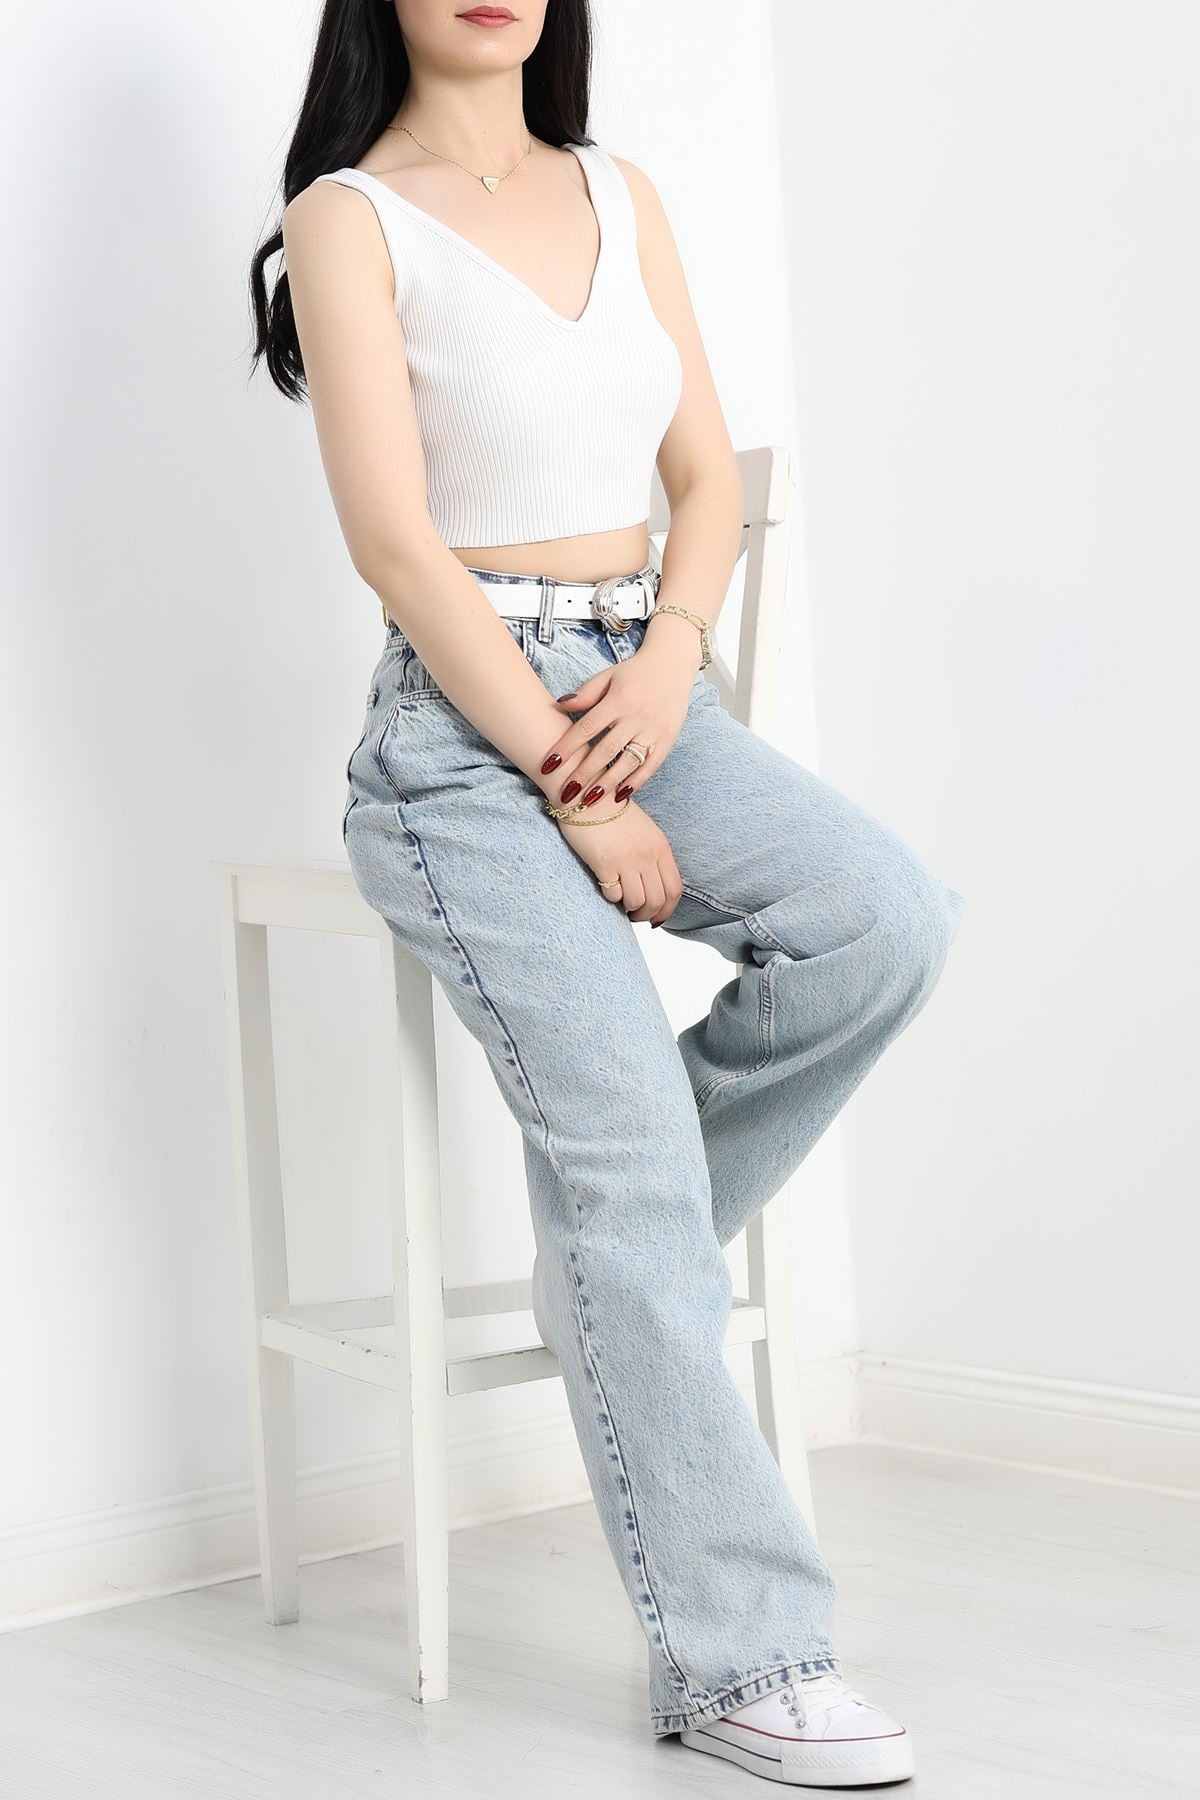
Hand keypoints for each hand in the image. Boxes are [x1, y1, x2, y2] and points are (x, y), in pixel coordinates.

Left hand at [539, 634, 696, 810]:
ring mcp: (654, 730)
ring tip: (588, 802)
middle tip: (565, 794)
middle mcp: (636, 716)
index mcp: (618, 699)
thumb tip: (560, 706)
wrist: (672, 664)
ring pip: (627, 762)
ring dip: (607, 784)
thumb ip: (586, 693)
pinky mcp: (668, 739)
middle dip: (584, 774)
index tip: (548, 764)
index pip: (587, 728)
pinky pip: (650, 766)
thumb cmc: (633, 672)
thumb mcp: (608, 676)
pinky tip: (619, 796)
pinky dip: (636, 782)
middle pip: (605, 750)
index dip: (566, 747)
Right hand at [553, 795, 682, 924]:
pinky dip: (611, 898)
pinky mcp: (604, 862)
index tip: (657, 918)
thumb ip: (653, 856)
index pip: (674, 890)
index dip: (667, 910)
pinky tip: (606, 887)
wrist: (587, 795)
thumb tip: (654, 887)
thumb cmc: (612, 813)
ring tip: (622, 904)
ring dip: (630, 910)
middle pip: (658, 901)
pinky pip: (613, 895)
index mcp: (660, 847)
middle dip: (648, 915)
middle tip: (636, 915)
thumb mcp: (644, 831)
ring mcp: (626, 859)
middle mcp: (647, 855)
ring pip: (637, 902)